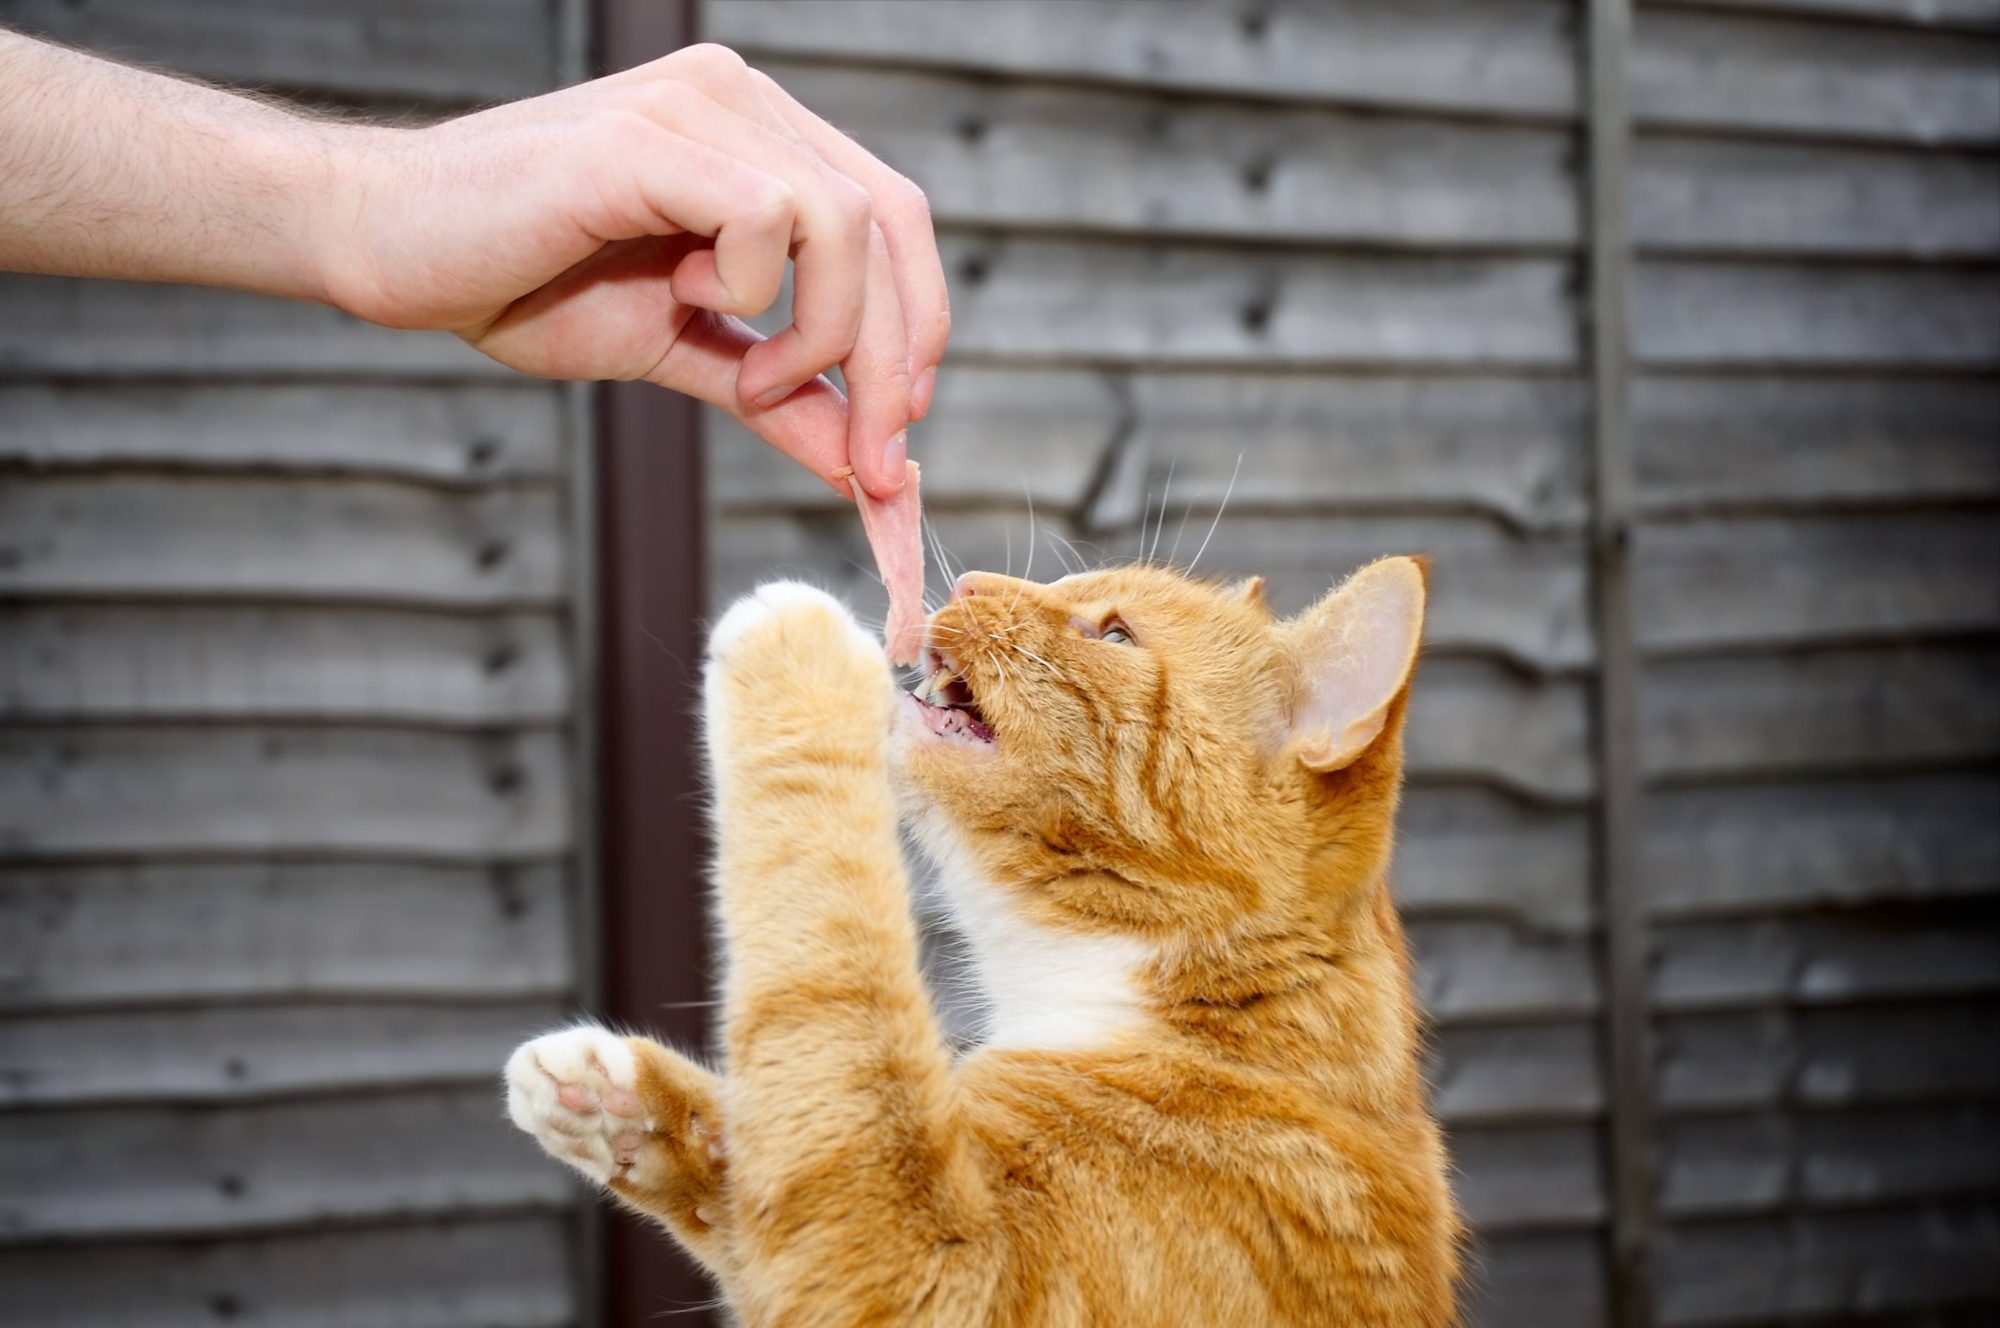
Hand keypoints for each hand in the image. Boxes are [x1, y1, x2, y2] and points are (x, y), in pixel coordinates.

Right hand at [319, 44, 945, 497]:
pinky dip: (754, 289)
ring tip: (755, 382)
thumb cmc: (522, 284)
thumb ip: (777, 396)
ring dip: (826, 333)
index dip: (917, 328)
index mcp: (760, 136)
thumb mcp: (681, 354)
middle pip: (890, 224)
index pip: (894, 221)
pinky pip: (767, 213)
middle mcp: (741, 101)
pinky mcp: (650, 134)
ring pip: (845, 219)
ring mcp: (697, 104)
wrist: (393, 249)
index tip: (892, 432)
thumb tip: (867, 466)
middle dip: (893, 360)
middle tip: (869, 456)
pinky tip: (693, 309)